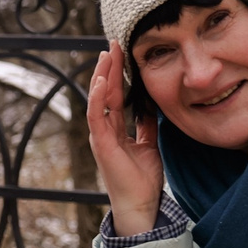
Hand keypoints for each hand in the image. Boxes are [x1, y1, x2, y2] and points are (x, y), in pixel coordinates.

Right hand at [86, 43, 163, 235]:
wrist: (141, 205)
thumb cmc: (143, 180)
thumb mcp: (149, 144)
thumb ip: (146, 124)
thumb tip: (150, 105)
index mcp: (115, 129)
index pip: (116, 95)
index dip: (119, 73)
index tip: (123, 52)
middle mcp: (104, 130)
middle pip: (106, 91)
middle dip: (110, 66)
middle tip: (114, 42)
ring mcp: (100, 136)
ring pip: (98, 99)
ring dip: (102, 75)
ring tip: (107, 53)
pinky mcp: (100, 144)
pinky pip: (96, 116)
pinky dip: (98, 97)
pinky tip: (103, 80)